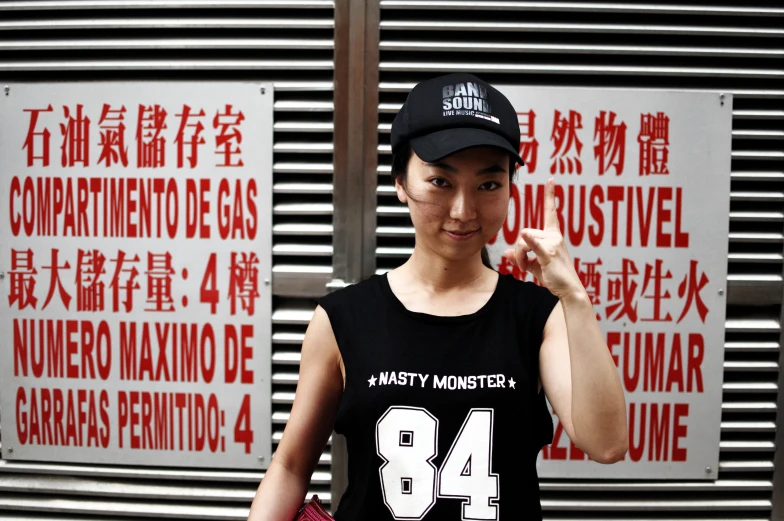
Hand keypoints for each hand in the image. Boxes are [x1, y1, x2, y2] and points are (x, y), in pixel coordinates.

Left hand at [503, 178, 585, 299]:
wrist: (568, 290)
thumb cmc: (554, 276)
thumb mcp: (535, 265)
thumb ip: (522, 257)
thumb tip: (506, 253)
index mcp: (553, 235)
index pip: (551, 212)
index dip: (550, 195)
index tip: (551, 179)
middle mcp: (554, 236)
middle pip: (524, 233)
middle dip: (519, 251)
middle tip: (523, 266)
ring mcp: (553, 244)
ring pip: (523, 241)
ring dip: (520, 257)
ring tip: (525, 269)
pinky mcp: (549, 254)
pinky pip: (535, 244)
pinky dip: (529, 242)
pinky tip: (527, 237)